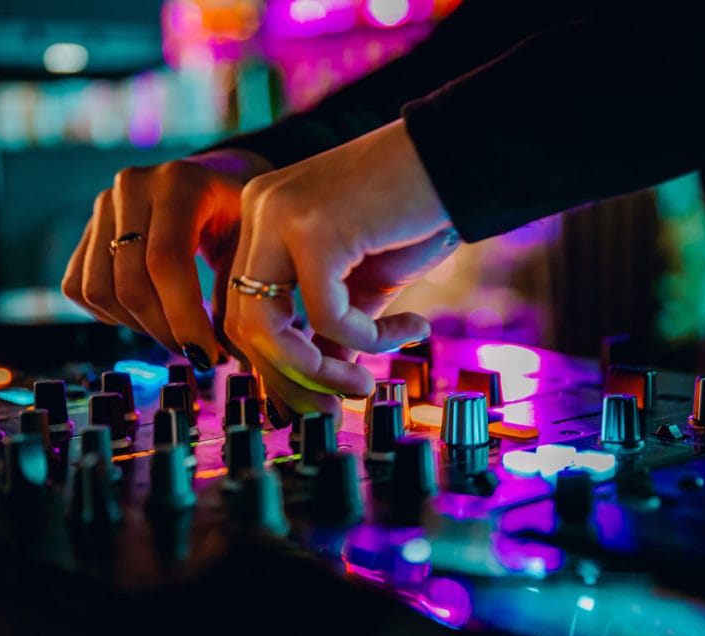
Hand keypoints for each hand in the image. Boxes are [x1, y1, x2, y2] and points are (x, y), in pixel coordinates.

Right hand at [61, 149, 273, 369]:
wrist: (215, 182)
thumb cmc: (238, 216)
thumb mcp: (250, 240)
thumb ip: (236, 286)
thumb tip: (223, 353)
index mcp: (178, 182)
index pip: (166, 261)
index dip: (184, 317)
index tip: (207, 353)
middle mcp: (132, 187)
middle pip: (130, 283)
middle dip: (164, 331)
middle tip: (196, 352)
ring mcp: (103, 207)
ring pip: (98, 291)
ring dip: (138, 327)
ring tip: (175, 332)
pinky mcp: (87, 230)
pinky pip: (79, 288)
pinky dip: (111, 315)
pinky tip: (148, 316)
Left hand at [225, 120, 458, 421]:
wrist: (462, 160)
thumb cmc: (417, 217)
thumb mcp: (364, 285)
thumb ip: (332, 329)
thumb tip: (319, 387)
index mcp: (261, 220)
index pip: (242, 309)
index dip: (276, 364)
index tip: (320, 397)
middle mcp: (258, 211)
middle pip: (242, 324)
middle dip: (291, 379)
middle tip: (338, 407)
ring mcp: (279, 216)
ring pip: (266, 327)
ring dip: (318, 372)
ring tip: (365, 386)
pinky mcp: (314, 228)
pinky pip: (326, 316)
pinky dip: (369, 338)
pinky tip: (412, 326)